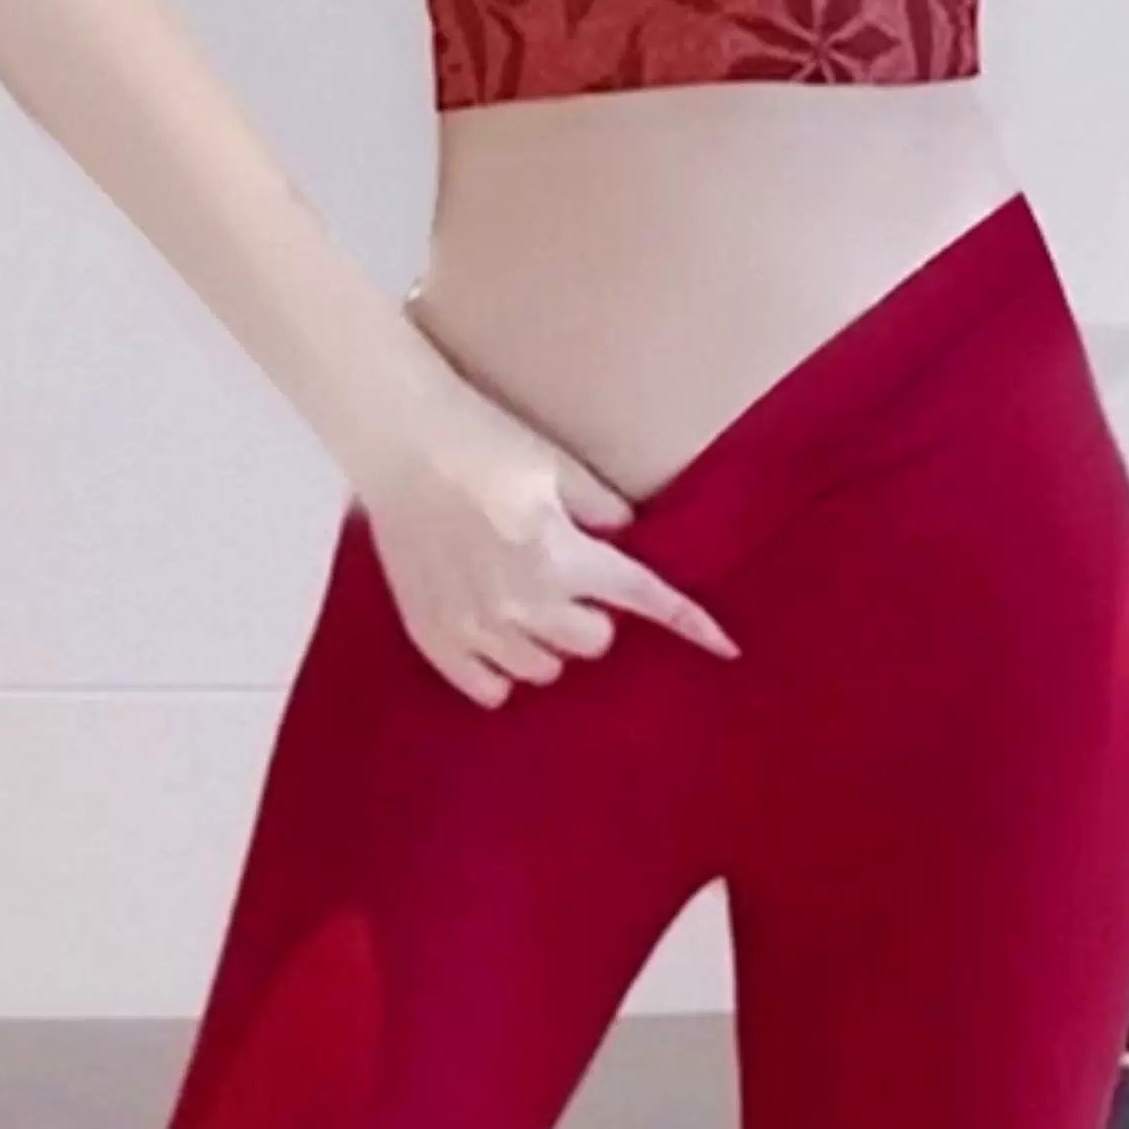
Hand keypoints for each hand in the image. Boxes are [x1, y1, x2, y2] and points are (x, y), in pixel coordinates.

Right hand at [351, 381, 740, 709]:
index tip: (727, 647)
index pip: (644, 599)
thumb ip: (600, 508)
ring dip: (546, 641)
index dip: (691, 623)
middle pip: (592, 644)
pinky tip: (495, 634)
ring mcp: (475, 627)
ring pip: (541, 669)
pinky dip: (499, 670)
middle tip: (569, 578)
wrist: (401, 442)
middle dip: (592, 615)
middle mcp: (524, 604)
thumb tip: (627, 535)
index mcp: (564, 558)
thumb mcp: (556, 464)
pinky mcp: (433, 635)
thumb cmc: (483, 442)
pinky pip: (486, 687)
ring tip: (524, 597)